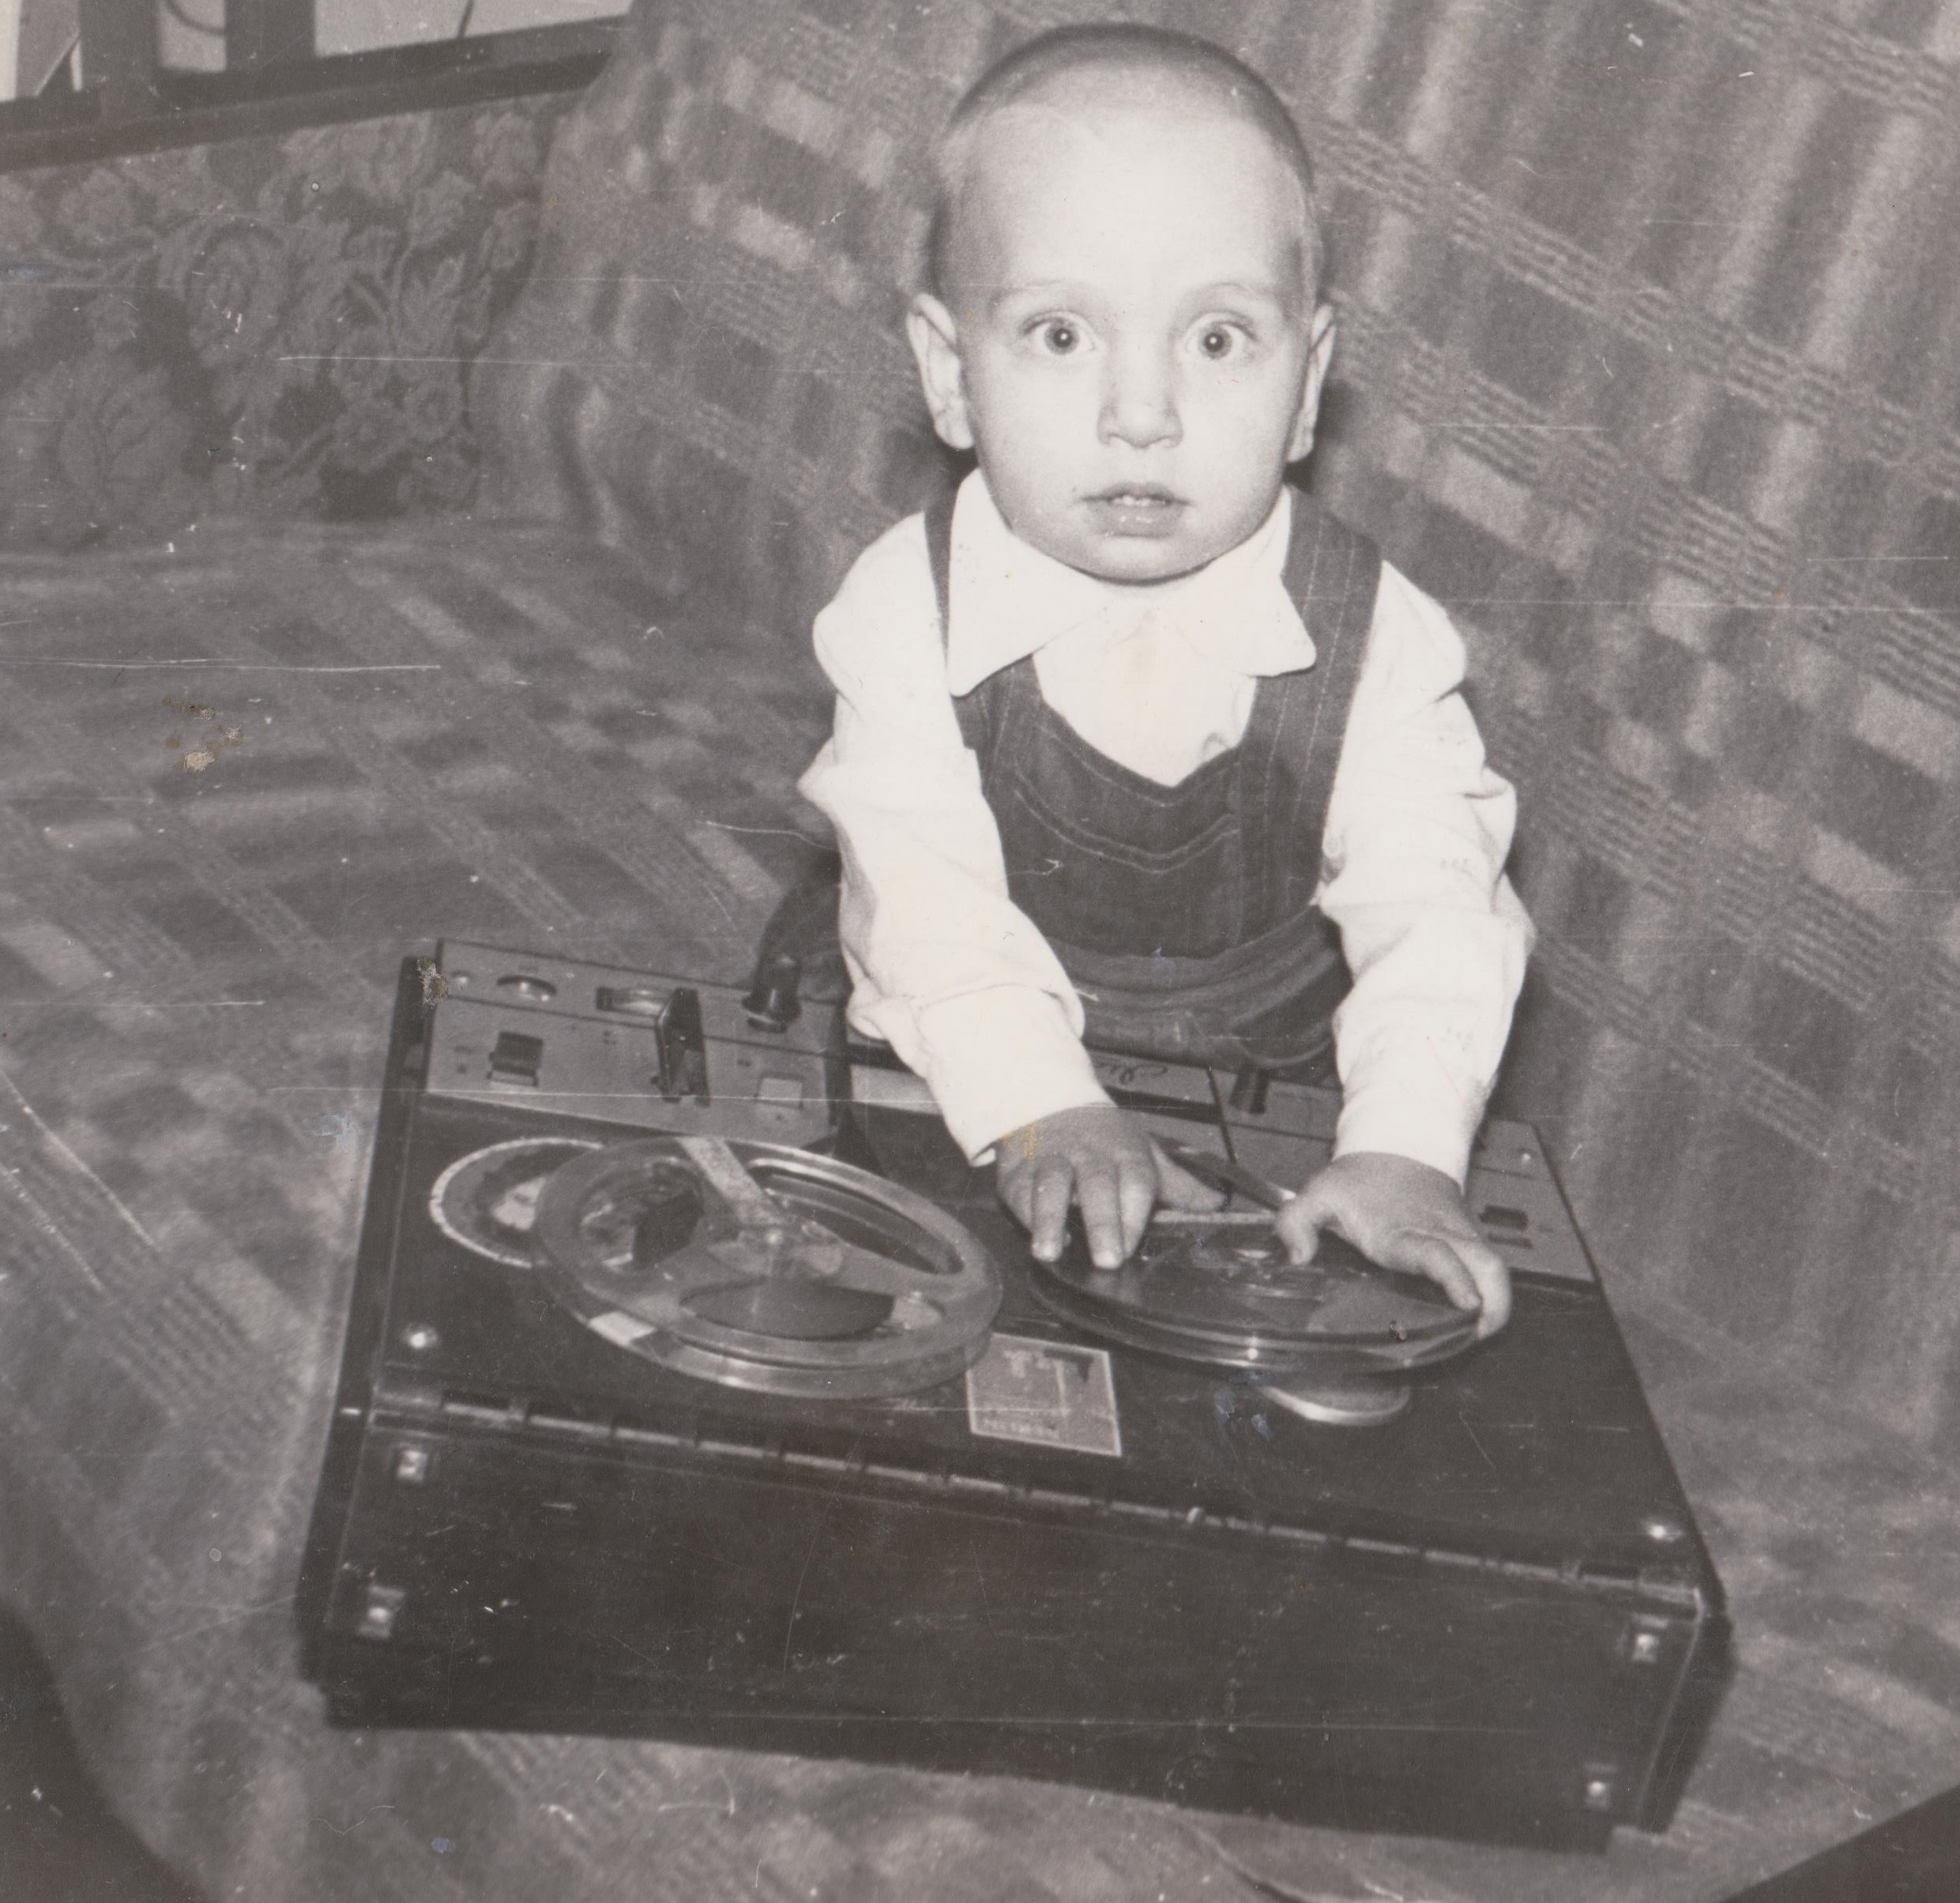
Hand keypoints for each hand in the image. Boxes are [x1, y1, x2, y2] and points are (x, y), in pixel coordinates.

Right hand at [995, 1104, 1222, 1269]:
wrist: (1049, 1100)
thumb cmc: (1104, 1137)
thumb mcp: (1145, 1152)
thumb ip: (1179, 1185)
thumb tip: (1218, 1205)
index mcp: (1126, 1153)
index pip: (1136, 1182)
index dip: (1134, 1215)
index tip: (1131, 1247)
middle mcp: (1090, 1155)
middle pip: (1097, 1186)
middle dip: (1102, 1223)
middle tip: (1107, 1259)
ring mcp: (1053, 1159)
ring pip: (1051, 1185)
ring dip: (1050, 1219)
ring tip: (1049, 1252)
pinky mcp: (1019, 1168)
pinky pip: (1019, 1189)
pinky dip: (1024, 1213)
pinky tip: (1032, 1236)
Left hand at [1273, 1151, 1510, 1339]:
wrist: (1397, 1143)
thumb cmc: (1359, 1177)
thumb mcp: (1319, 1193)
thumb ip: (1296, 1222)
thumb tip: (1297, 1256)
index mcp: (1402, 1232)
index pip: (1437, 1255)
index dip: (1455, 1280)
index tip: (1468, 1304)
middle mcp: (1439, 1235)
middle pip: (1486, 1266)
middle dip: (1495, 1304)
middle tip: (1480, 1335)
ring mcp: (1459, 1236)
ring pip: (1494, 1267)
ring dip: (1497, 1302)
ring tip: (1480, 1334)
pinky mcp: (1468, 1238)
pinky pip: (1489, 1266)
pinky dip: (1491, 1291)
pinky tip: (1475, 1316)